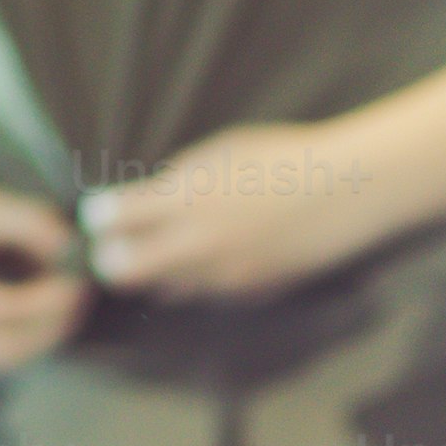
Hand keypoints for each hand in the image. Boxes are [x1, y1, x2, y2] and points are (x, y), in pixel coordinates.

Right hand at [0, 175, 84, 367]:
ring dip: (47, 335)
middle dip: (53, 324)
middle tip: (82, 296)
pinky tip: (53, 312)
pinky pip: (2, 354)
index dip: (47, 300)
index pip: (5, 308)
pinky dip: (32, 338)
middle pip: (10, 342)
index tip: (78, 284)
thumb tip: (71, 246)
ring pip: (9, 355)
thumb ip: (28, 221)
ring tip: (71, 303)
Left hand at [78, 120, 396, 299]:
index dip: (100, 217)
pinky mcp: (248, 292)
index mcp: (185, 197)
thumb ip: (179, 180)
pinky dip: (198, 278)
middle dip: (112, 259)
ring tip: (173, 248)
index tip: (103, 214)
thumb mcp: (222, 153)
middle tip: (118, 246)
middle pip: (122, 269)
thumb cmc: (285, 160)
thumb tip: (148, 200)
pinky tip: (215, 255)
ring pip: (163, 286)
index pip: (110, 219)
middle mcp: (197, 242)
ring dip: (158, 271)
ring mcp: (223, 273)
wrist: (346, 195)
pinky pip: (204, 291)